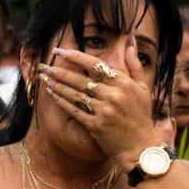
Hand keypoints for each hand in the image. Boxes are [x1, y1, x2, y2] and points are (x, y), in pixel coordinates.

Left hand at [38, 40, 157, 167]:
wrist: (141, 147)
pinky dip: (61, 101)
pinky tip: (52, 94)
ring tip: (44, 78)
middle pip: (81, 79)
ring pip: (75, 94)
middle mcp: (113, 95)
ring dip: (57, 85)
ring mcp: (103, 111)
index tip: (61, 51)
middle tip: (46, 66)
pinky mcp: (95, 125)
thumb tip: (130, 41)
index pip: (95, 65)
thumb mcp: (143, 88)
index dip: (76, 57)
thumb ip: (135, 64)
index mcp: (123, 83)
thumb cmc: (142, 117)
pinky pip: (74, 110)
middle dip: (60, 71)